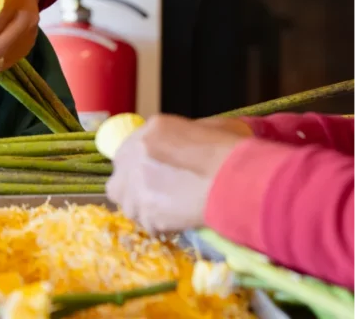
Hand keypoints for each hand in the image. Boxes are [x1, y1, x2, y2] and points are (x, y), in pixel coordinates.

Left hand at [107, 114, 252, 232]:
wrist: (237, 179)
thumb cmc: (232, 152)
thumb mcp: (209, 128)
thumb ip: (187, 137)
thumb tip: (187, 146)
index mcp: (152, 129)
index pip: (129, 151)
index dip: (138, 168)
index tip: (152, 180)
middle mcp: (137, 151)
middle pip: (120, 177)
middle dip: (133, 190)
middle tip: (154, 199)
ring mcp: (137, 181)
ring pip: (126, 203)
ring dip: (143, 211)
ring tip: (165, 215)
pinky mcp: (146, 209)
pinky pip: (145, 224)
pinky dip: (158, 228)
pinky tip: (175, 225)